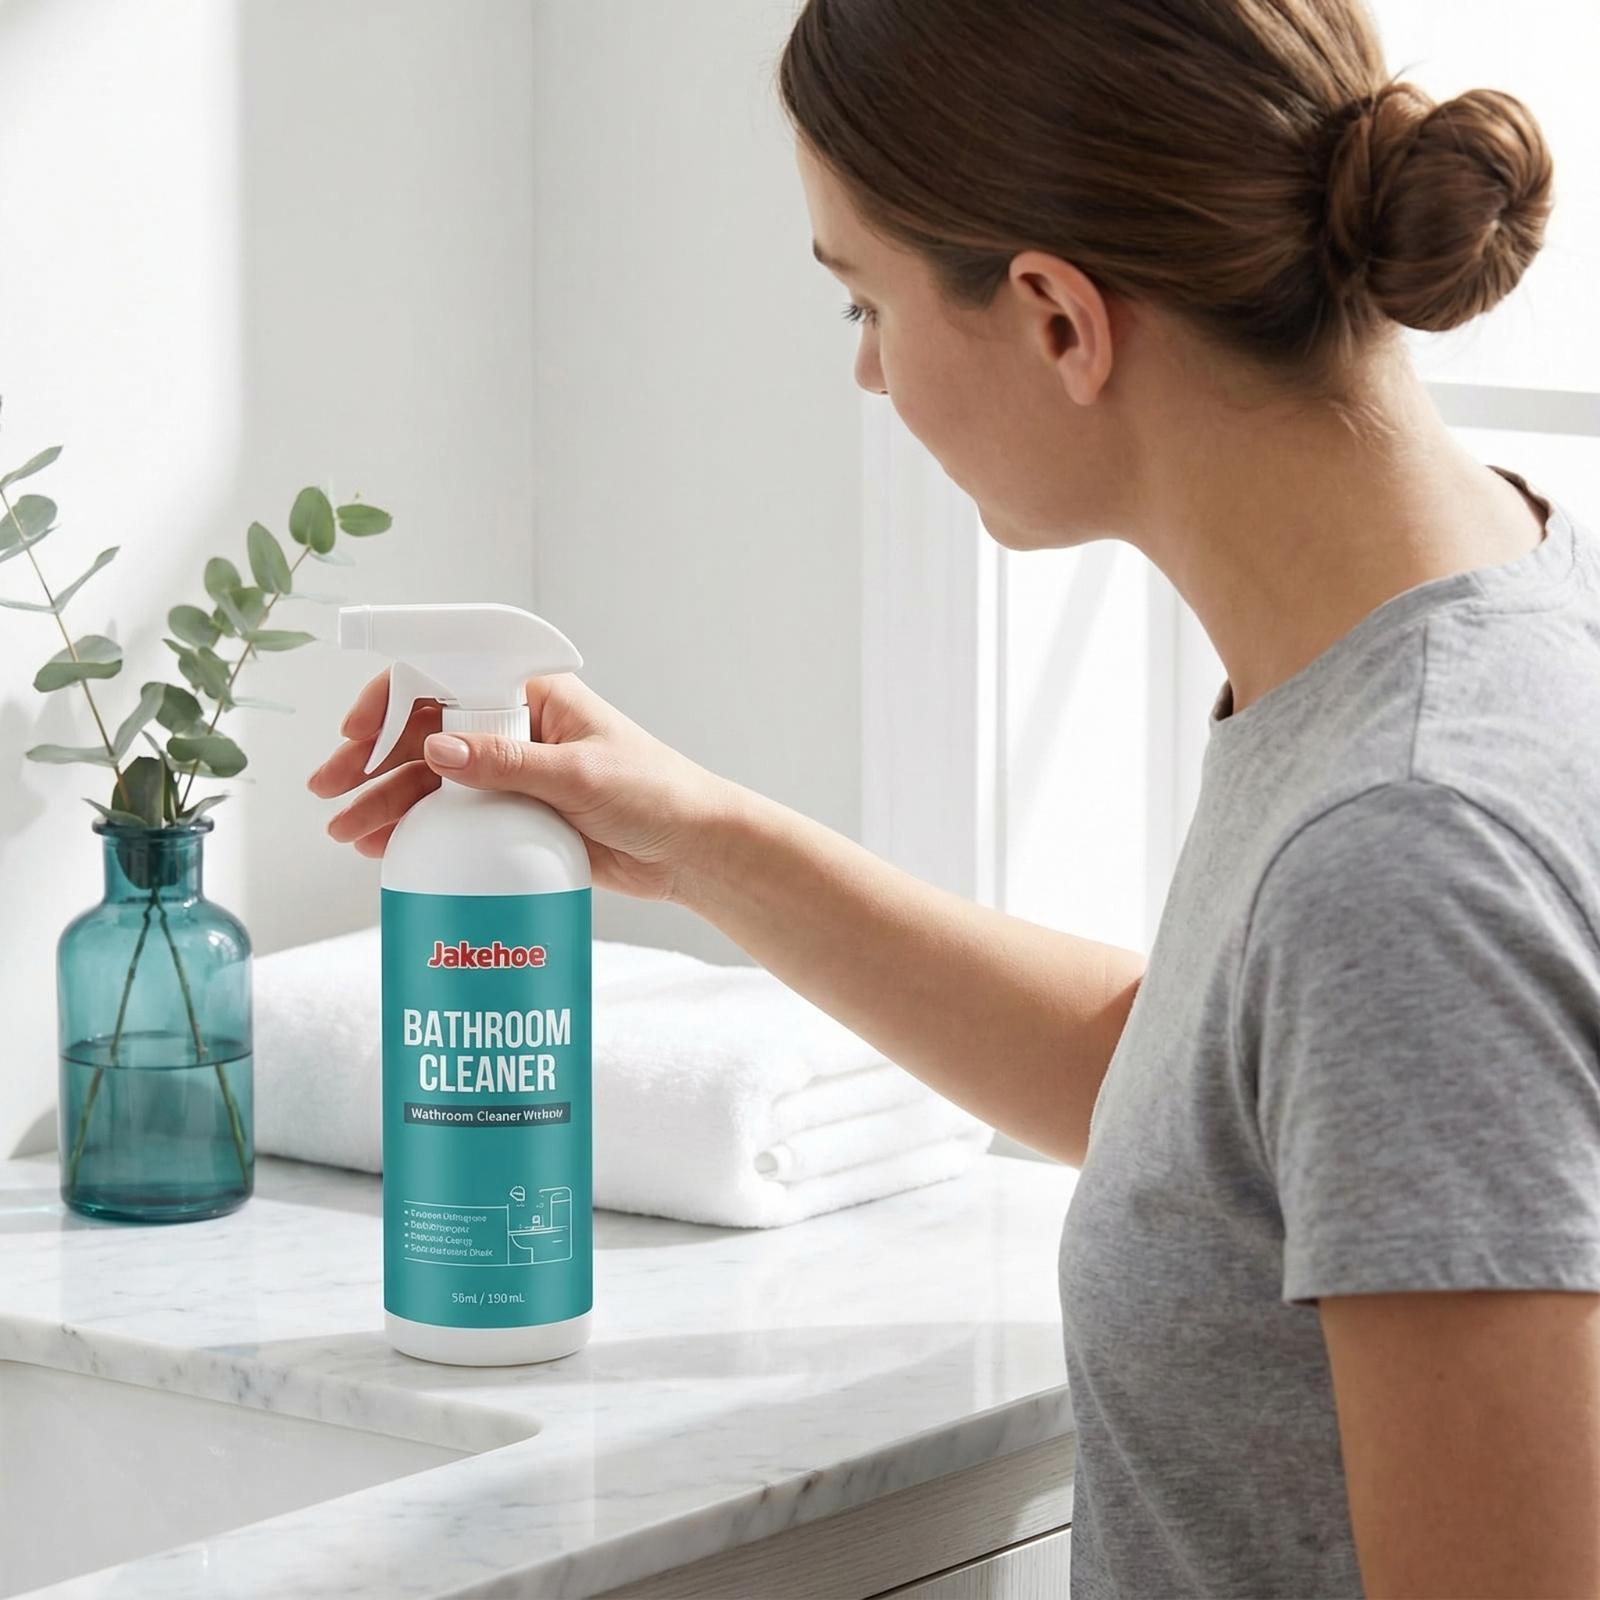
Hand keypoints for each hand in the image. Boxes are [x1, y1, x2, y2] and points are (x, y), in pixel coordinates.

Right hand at [306, 671, 738, 901]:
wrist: (691, 851)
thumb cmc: (655, 794)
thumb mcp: (579, 777)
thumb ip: (507, 764)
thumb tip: (435, 749)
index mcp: (533, 696)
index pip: (446, 680)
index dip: (393, 702)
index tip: (356, 734)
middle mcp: (515, 728)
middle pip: (425, 734)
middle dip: (372, 761)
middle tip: (329, 792)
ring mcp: (511, 773)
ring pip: (432, 779)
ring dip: (386, 802)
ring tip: (347, 833)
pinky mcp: (513, 816)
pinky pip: (453, 817)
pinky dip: (417, 830)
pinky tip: (386, 847)